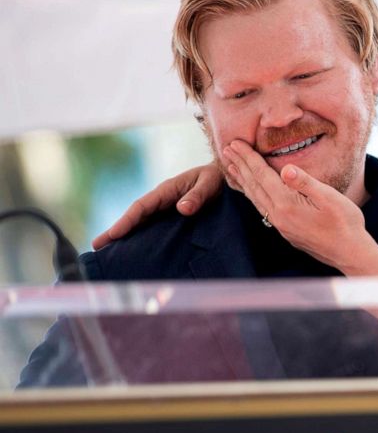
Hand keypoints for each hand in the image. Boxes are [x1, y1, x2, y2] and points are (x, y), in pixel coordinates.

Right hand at [91, 164, 223, 248]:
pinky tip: (137, 252)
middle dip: (116, 231)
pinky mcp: (173, 219)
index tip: (112, 235)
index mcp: (166, 190)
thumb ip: (198, 195)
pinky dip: (142, 238)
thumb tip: (183, 209)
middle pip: (135, 218)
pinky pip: (154, 229)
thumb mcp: (209, 183)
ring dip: (126, 237)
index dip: (126, 221)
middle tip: (96, 247)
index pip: (141, 207)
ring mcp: (165, 210)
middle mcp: (162, 201)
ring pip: (142, 224)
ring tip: (108, 254)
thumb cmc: (216, 178)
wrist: (226, 178)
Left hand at [223, 140, 377, 275]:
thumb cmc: (345, 224)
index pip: (262, 176)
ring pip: (255, 199)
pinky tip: (252, 191)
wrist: (350, 253)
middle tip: (226, 149)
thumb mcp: (330, 198)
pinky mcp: (286, 231)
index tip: (235, 143)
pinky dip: (252, 195)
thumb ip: (306, 183)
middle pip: (254, 186)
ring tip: (231, 168)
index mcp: (287, 205)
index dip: (248, 158)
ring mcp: (281, 225)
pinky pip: (262, 208)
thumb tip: (286, 168)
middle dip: (240, 166)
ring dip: (243, 181)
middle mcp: (279, 216)